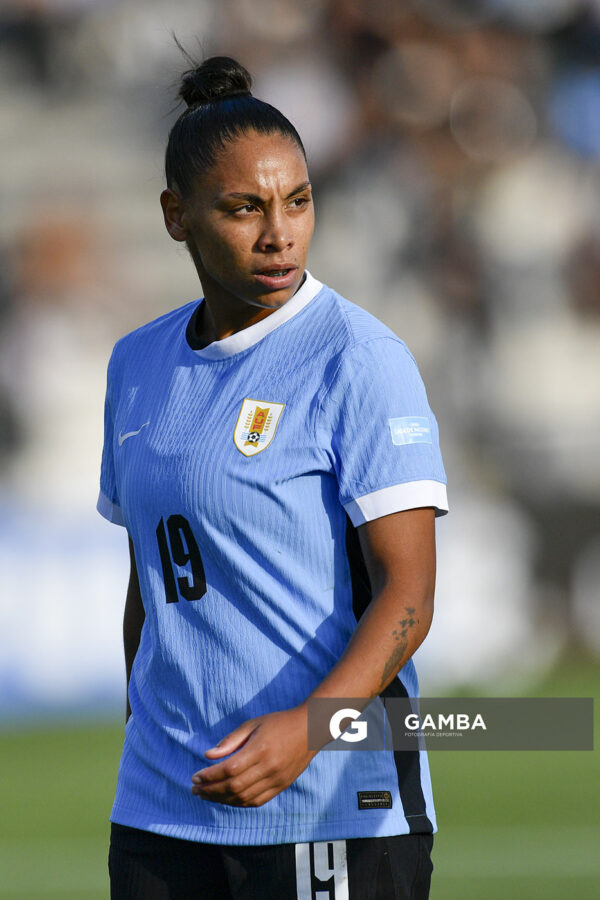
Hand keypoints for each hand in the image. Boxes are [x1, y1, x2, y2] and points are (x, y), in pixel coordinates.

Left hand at [191, 705, 316, 806]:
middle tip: (195, 789)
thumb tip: (208, 755)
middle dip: (210, 790)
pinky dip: (239, 803)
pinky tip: (226, 799)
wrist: (310, 729)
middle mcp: (268, 768)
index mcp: (260, 749)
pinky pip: (256, 801)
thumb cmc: (279, 722)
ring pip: (243, 798)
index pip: (228, 769)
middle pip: (233, 786)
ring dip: (221, 799)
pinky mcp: (281, 786)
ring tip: (206, 795)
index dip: (209, 776)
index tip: (195, 777)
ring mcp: (276, 779)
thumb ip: (231, 740)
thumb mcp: (253, 724)